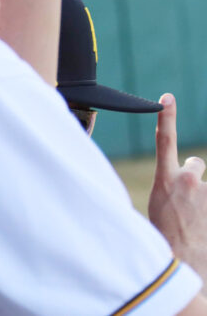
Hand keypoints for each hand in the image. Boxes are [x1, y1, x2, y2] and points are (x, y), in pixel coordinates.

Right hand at [149, 93, 206, 284]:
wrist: (183, 261)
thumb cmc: (165, 236)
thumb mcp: (158, 206)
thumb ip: (169, 189)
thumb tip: (178, 186)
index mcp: (166, 180)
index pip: (165, 140)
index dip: (166, 117)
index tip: (167, 98)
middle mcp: (189, 181)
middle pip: (196, 164)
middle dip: (194, 175)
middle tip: (188, 199)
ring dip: (203, 198)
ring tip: (197, 221)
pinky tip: (203, 225)